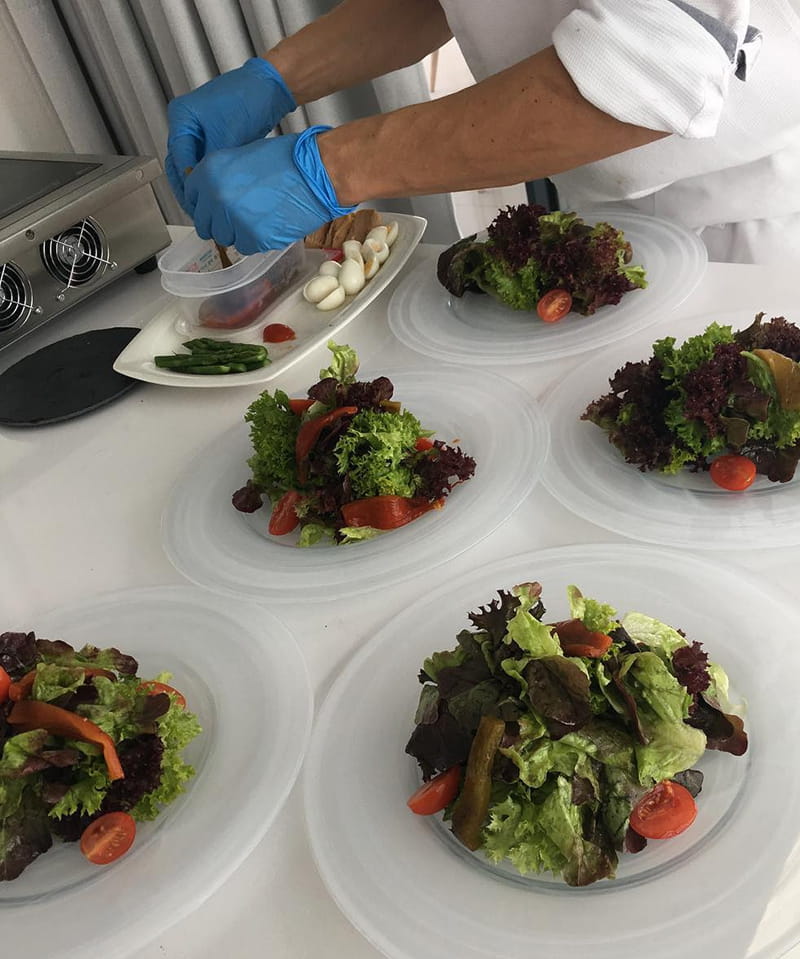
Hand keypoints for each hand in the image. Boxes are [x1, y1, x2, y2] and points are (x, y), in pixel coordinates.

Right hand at [165, 58, 295, 210]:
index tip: (195, 201)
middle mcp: (186, 122)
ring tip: (205, 204)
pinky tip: (214, 191)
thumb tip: (204, 185)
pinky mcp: (213, 135)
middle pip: (179, 162)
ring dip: (197, 184)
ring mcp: (199, 129)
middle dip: (187, 187)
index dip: (186, 183)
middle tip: (197, 209)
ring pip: (191, 164)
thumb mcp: (226, 135)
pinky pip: (205, 160)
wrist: (269, 87)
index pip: (178, 158)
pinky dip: (207, 176)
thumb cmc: (247, 99)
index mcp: (182, 116)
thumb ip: (211, 162)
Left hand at [184, 127, 354, 253]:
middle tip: (241, 217)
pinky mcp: (254, 239)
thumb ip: (223, 177)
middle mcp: (216, 197)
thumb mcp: (243, 156)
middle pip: (206, 224)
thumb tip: (215, 194)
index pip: (192, 198)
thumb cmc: (288, 159)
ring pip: (226, 238)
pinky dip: (256, 241)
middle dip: (221, 222)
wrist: (317, 173)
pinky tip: (270, 226)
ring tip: (260, 219)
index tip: (216, 208)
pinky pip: (246, 248)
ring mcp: (234, 220)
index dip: (206, 204)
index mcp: (210, 172)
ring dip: (239, 233)